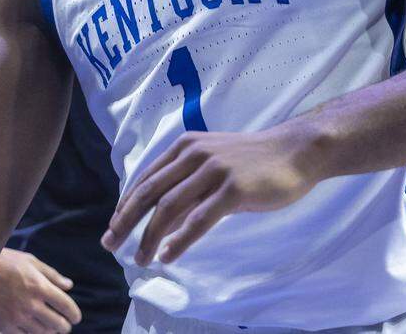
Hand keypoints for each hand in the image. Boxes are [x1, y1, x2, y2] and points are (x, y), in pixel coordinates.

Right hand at [0, 248, 81, 333]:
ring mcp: (17, 316)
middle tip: (64, 326)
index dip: (74, 314)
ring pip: (42, 333)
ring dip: (50, 333)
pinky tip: (33, 332)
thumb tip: (69, 286)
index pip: (66, 306)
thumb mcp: (30, 261)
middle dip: (64, 326)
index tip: (76, 318)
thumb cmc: (3, 262)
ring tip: (50, 330)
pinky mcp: (4, 325)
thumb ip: (51, 275)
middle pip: (57, 324)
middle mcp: (31, 303)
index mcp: (40, 286)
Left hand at [102, 130, 318, 264]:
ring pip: (169, 208)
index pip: (145, 179)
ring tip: (140, 259)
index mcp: (185, 147)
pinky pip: (199, 219)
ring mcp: (214, 170)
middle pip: (149, 192)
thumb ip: (188, 184)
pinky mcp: (234, 189)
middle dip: (125, 221)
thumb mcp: (213, 163)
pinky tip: (168, 255)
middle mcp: (194, 155)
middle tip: (110, 245)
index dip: (125, 205)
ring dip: (149, 237)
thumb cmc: (253, 161)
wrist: (296, 150)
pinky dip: (180, 240)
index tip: (113, 228)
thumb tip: (162, 220)